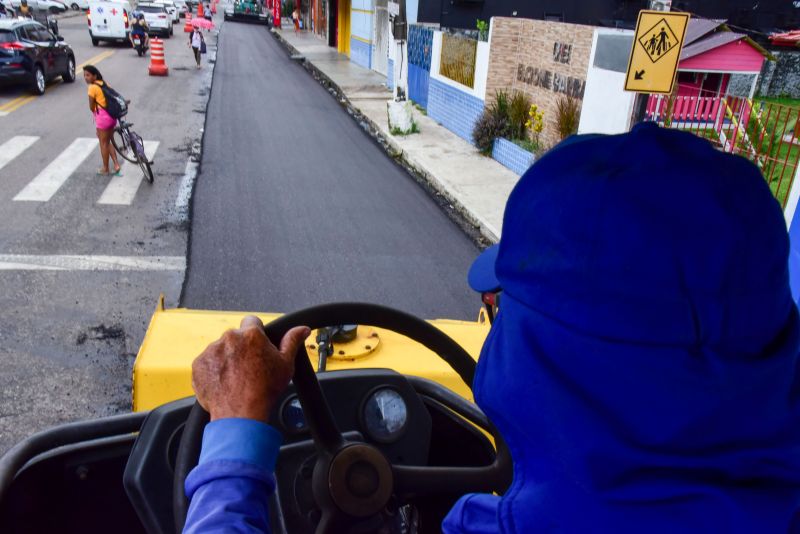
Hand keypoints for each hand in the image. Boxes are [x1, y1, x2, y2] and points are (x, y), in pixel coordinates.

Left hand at [191, 315, 309, 422]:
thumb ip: (292, 341)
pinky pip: (206, 362)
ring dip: (226, 358)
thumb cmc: (264, 390)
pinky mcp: (199, 364)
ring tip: (235, 377)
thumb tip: (302, 329)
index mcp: (250, 335)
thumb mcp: (285, 365)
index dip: (256, 333)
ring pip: (220, 349)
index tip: (257, 346)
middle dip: (241, 347)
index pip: (252, 321)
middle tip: (249, 367)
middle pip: (235, 336)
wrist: (241, 414)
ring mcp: (211, 351)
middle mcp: (229, 338)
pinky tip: (224, 382)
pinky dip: (213, 370)